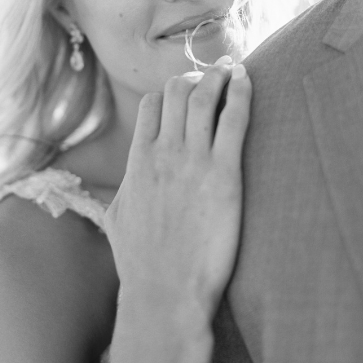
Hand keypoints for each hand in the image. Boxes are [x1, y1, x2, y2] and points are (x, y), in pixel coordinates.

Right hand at [105, 64, 251, 320]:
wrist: (165, 291)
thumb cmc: (143, 264)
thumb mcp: (117, 222)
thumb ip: (117, 197)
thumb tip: (113, 194)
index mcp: (137, 163)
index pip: (150, 107)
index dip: (170, 94)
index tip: (187, 90)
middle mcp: (162, 155)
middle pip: (177, 94)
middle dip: (196, 79)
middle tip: (215, 77)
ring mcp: (192, 163)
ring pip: (204, 98)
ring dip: (219, 78)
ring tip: (233, 70)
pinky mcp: (224, 175)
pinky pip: (234, 120)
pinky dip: (242, 94)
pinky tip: (249, 81)